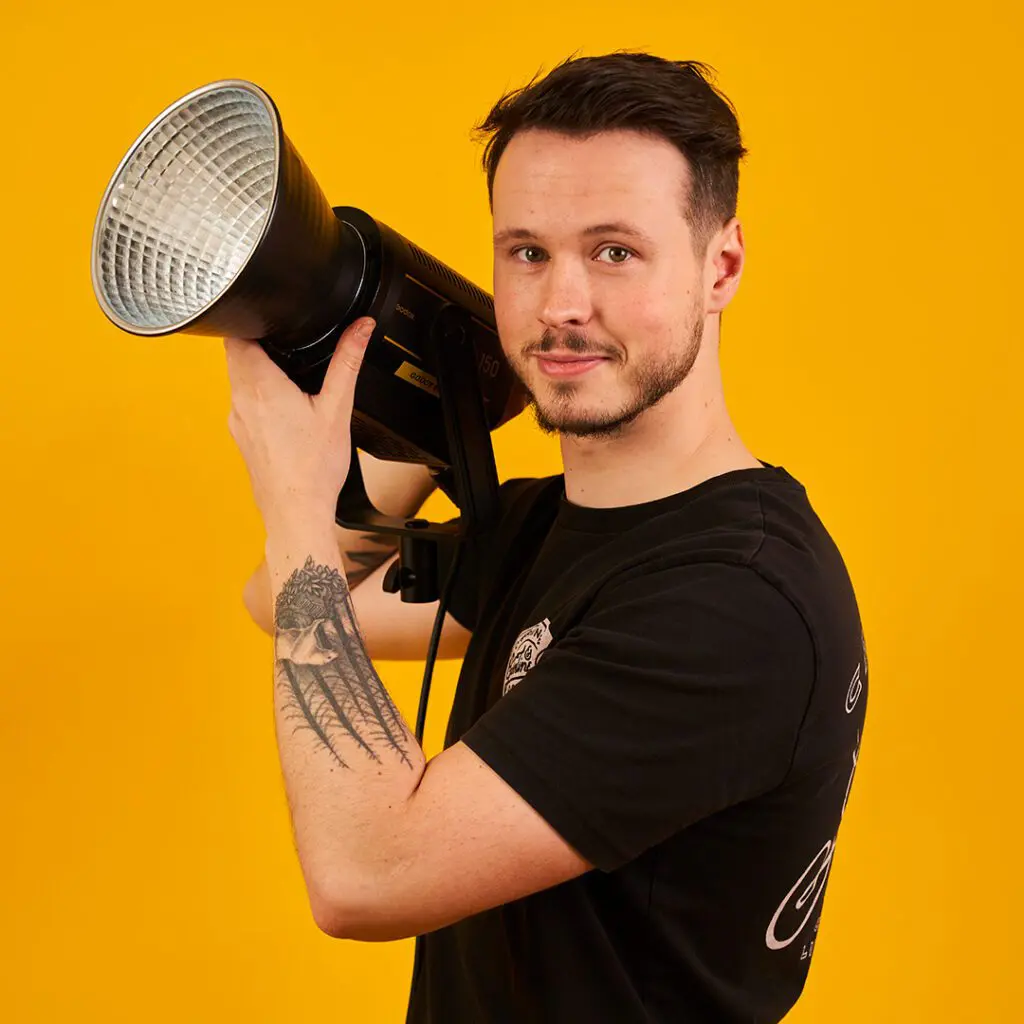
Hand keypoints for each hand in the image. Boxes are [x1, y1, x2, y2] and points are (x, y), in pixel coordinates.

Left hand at [224, 318, 374, 534]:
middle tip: (288, 343)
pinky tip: (287, 411)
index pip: (236, 333)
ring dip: (259, 371)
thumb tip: (359, 328)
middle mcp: (240, 400)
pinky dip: (260, 397)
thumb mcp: (337, 408)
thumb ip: (347, 362)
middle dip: (261, 343)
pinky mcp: (241, 436)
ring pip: (238, 378)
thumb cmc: (313, 468)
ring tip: (291, 376)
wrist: (297, 512)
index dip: (251, 319)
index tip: (273, 318)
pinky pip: (244, 403)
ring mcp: (237, 419)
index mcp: (260, 385)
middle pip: (236, 353)